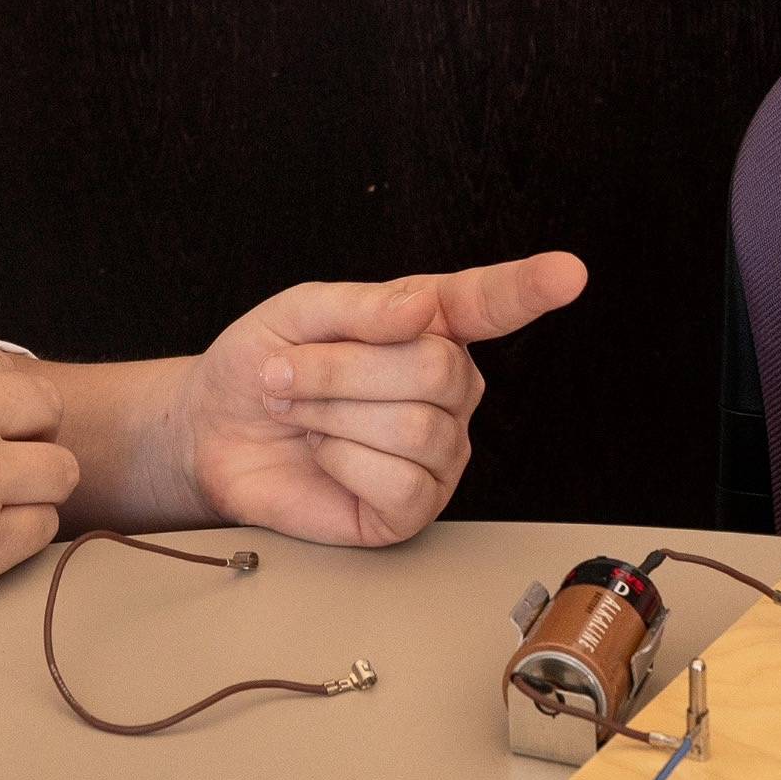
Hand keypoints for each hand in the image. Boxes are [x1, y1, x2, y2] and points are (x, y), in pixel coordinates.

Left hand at [170, 254, 583, 548]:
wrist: (214, 435)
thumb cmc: (260, 367)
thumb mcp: (297, 314)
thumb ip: (361, 307)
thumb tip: (420, 308)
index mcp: (428, 329)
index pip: (489, 303)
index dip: (529, 288)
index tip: (567, 272)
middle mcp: (447, 390)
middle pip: (436, 368)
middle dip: (341, 370)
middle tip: (288, 374)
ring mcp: (437, 452)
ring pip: (416, 426)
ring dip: (333, 415)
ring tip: (302, 414)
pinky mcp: (412, 507)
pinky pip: (402, 482)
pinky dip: (345, 464)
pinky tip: (326, 456)